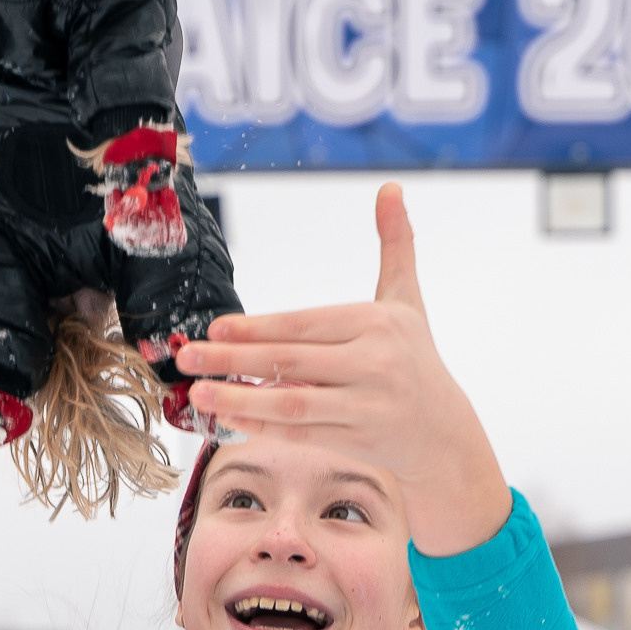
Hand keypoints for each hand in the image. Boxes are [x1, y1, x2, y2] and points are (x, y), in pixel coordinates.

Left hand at [177, 183, 511, 555]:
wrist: (442, 430)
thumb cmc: (414, 357)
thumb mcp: (407, 300)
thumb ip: (396, 244)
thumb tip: (391, 187)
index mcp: (379, 324)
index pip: (305, 324)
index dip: (257, 328)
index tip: (215, 328)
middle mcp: (375, 365)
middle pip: (291, 362)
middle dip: (233, 360)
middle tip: (188, 356)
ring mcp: (366, 407)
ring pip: (292, 404)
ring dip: (240, 400)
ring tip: (198, 393)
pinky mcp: (356, 442)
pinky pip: (300, 434)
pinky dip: (262, 427)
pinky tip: (228, 418)